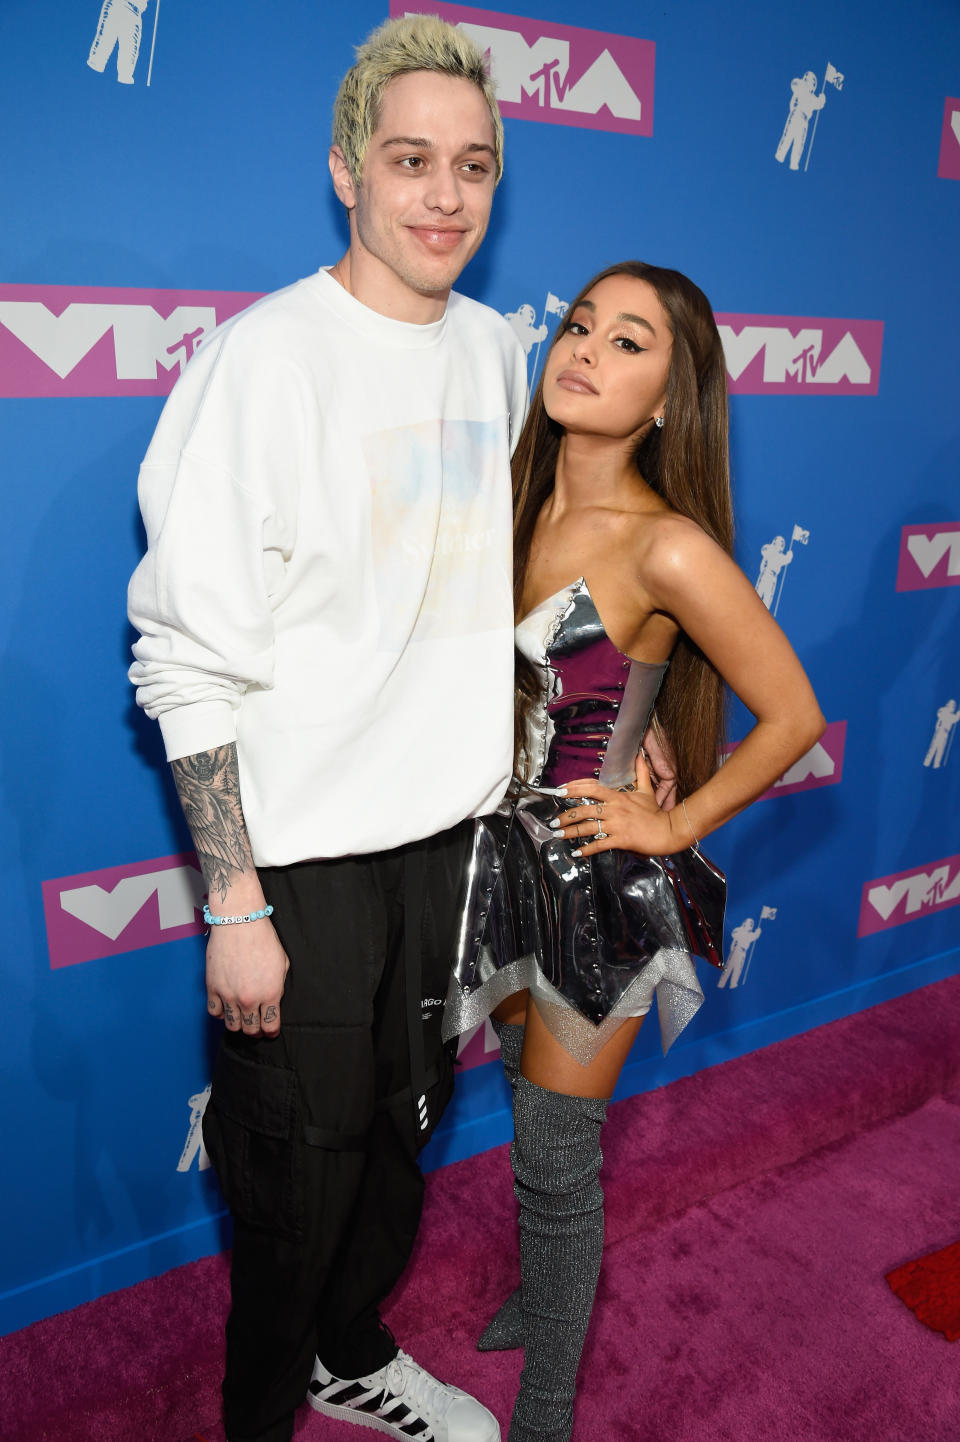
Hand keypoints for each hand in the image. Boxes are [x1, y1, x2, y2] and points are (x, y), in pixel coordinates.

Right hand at [205, 919, 288, 1037]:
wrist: (239, 921)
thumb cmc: (263, 938)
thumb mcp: (282, 963)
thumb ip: (277, 987)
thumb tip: (272, 1001)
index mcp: (270, 993)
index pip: (270, 1026)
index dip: (271, 1031)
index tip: (269, 1030)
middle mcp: (249, 998)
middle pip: (250, 1030)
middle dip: (255, 1030)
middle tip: (256, 1024)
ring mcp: (229, 995)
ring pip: (231, 1025)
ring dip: (238, 1023)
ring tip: (241, 1016)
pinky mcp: (212, 988)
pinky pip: (214, 1012)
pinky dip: (220, 1013)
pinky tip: (226, 1006)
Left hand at [550, 753, 684, 858]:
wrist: (668, 831)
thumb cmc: (656, 812)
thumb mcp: (647, 790)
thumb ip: (641, 771)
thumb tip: (639, 753)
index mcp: (618, 796)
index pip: (591, 788)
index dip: (573, 788)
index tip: (559, 791)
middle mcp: (614, 809)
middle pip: (584, 809)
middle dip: (566, 815)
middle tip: (553, 820)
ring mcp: (617, 824)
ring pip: (588, 827)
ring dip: (570, 832)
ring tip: (558, 834)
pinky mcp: (621, 839)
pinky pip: (600, 844)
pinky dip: (586, 849)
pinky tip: (576, 852)